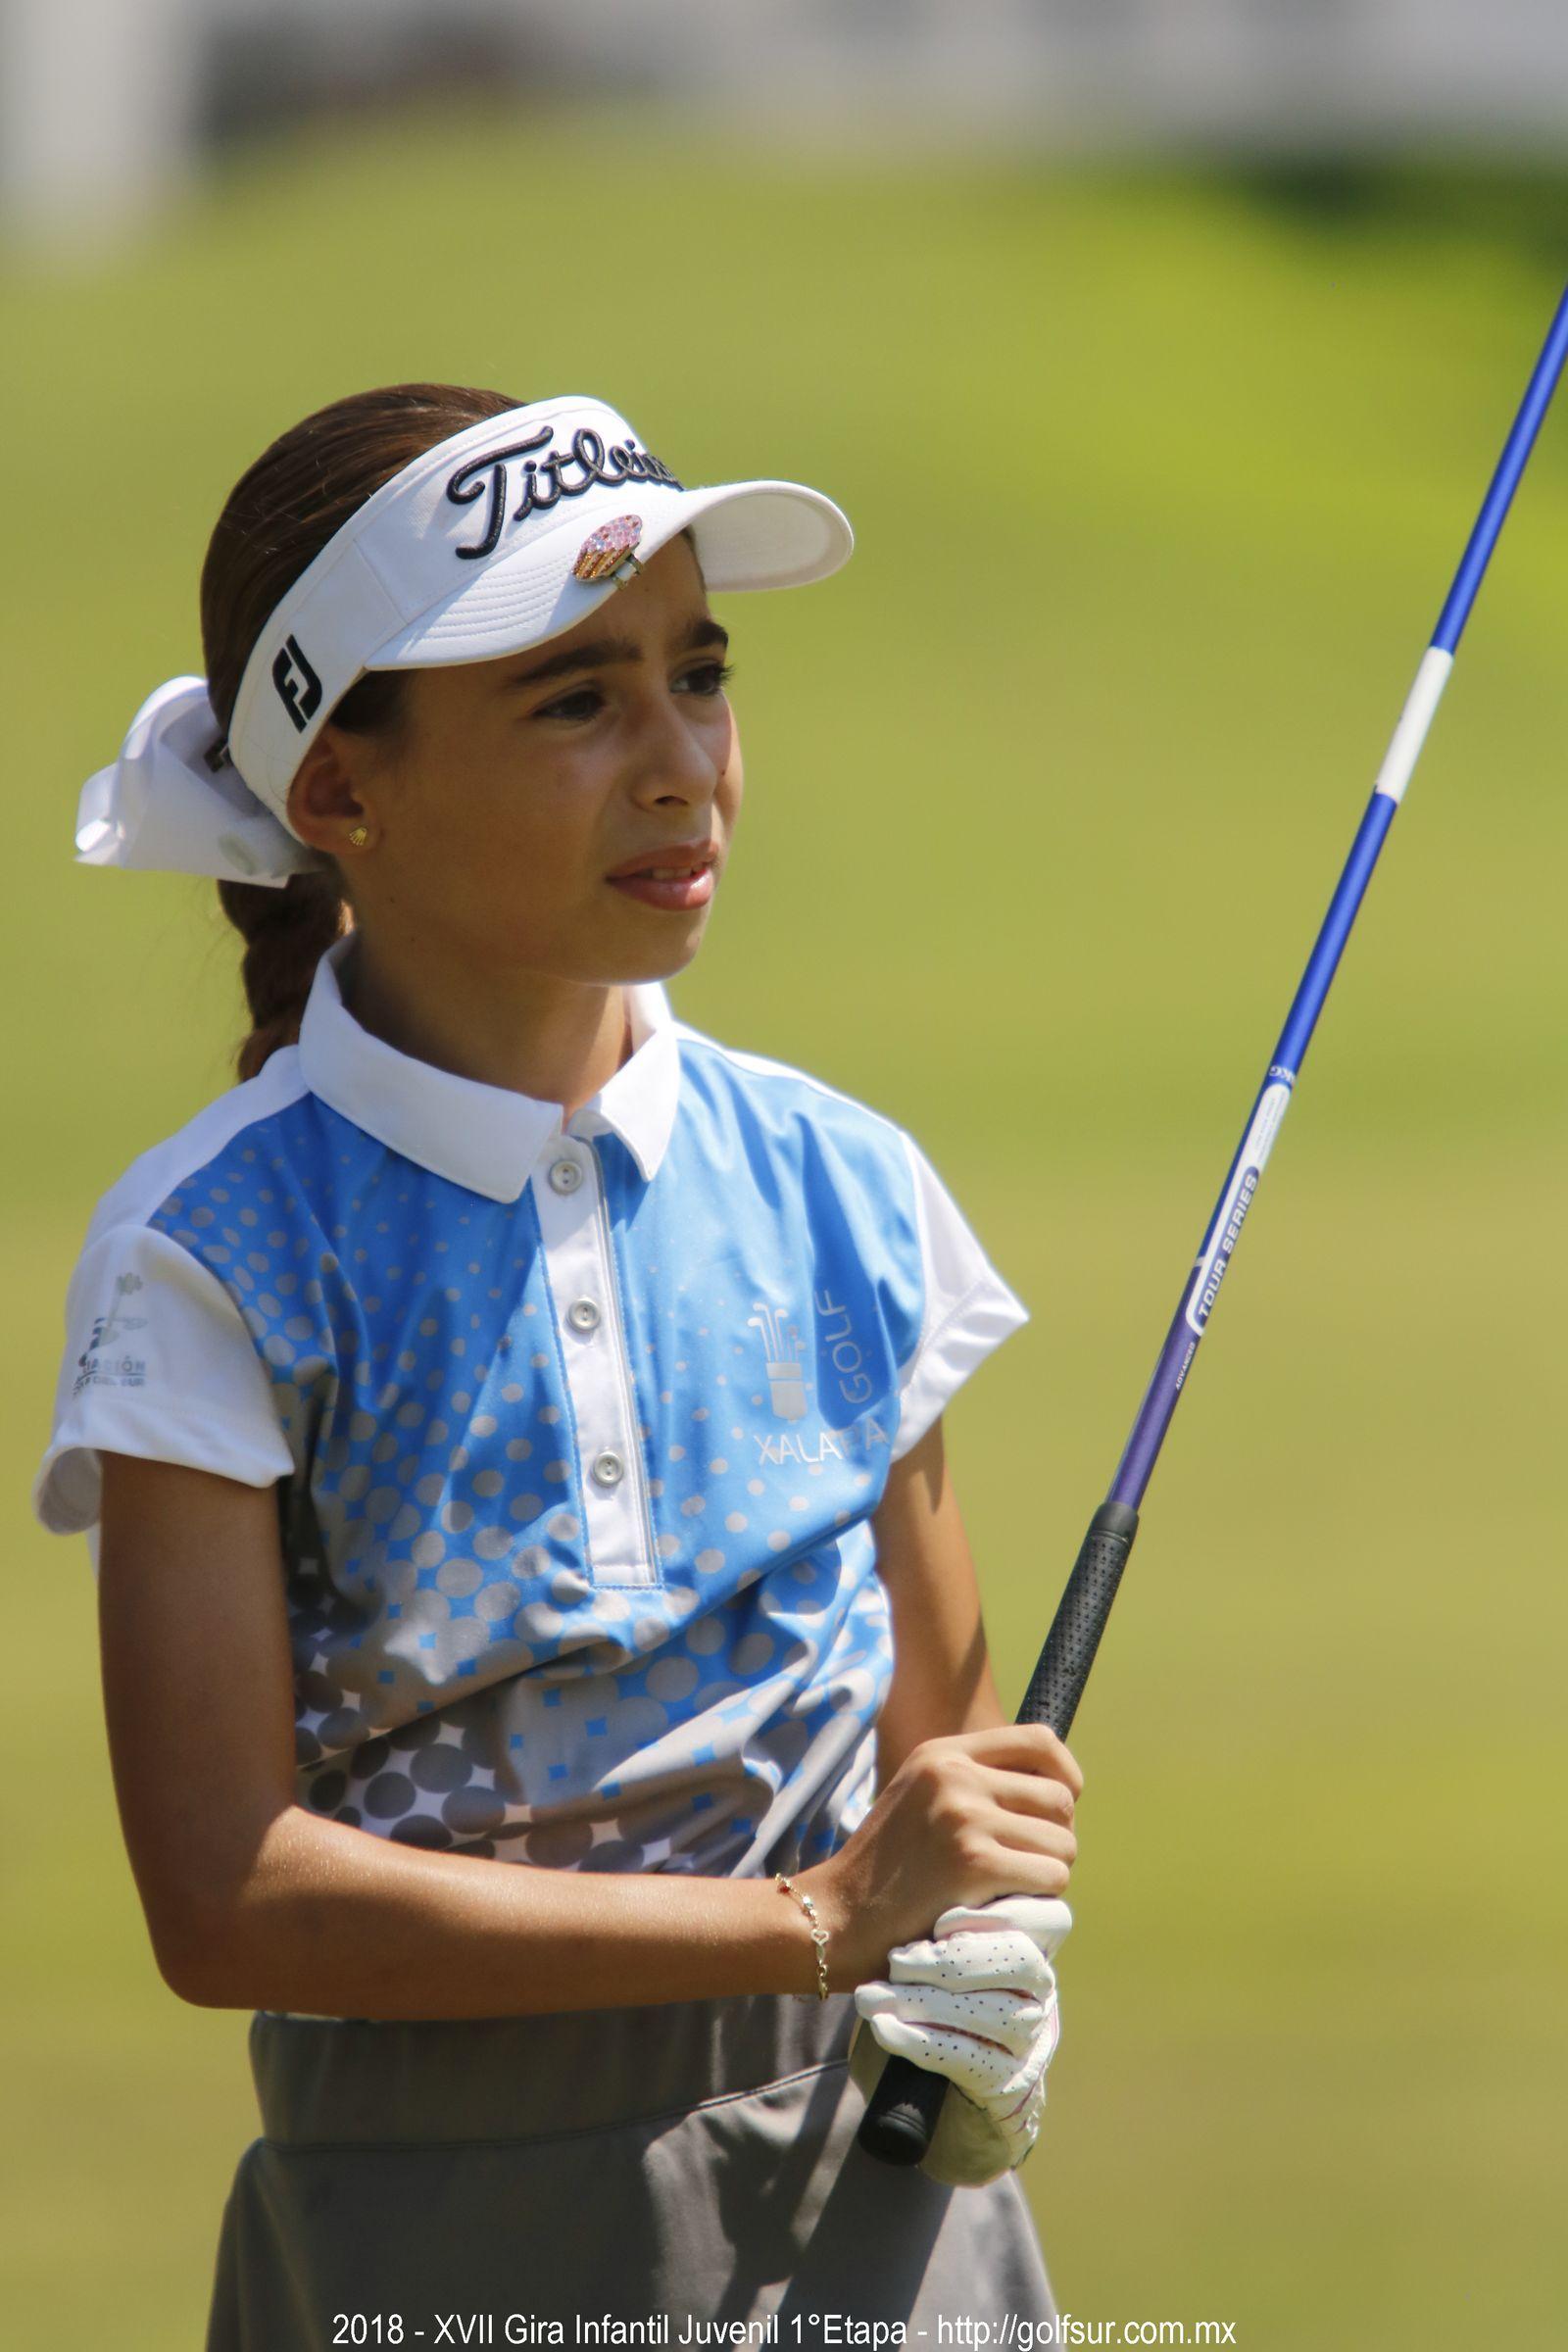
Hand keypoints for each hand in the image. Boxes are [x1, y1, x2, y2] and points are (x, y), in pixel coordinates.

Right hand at [795, 1724, 1082, 1987]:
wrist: (836, 1916)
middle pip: (1060, 1799)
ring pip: (1063, 1842)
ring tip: (1011, 1888)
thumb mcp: (920, 1796)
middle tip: (1025, 1866)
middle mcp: (955, 1776)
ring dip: (1049, 1873)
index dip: (1066, 1774)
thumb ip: (973, 1783)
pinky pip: (1051, 1877)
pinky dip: (1041, 1899)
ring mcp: (964, 1818)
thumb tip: (1056, 1793)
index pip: (1039, 1740)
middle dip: (1055, 1838)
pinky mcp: (974, 1864)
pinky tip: (1006, 1906)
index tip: (1060, 1808)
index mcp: (943, 1753)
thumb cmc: (884, 1869)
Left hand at [848, 1893, 1071, 2187]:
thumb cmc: (927, 1973)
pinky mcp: (1004, 2079)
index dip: (1002, 1913)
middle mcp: (1040, 1985)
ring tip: (871, 1996)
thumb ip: (948, 1889)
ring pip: (992, 2011)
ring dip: (925, 2002)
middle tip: (898, 1959)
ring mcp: (1027, 2034)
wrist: (929, 2056)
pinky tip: (883, 2028)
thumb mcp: (941, 1925)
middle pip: (1021, 1960)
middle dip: (955, 1959)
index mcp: (1033, 1938)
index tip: (941, 1921)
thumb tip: (925, 1838)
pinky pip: (968, 2058)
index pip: (1049, 1916)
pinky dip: (920, 2042)